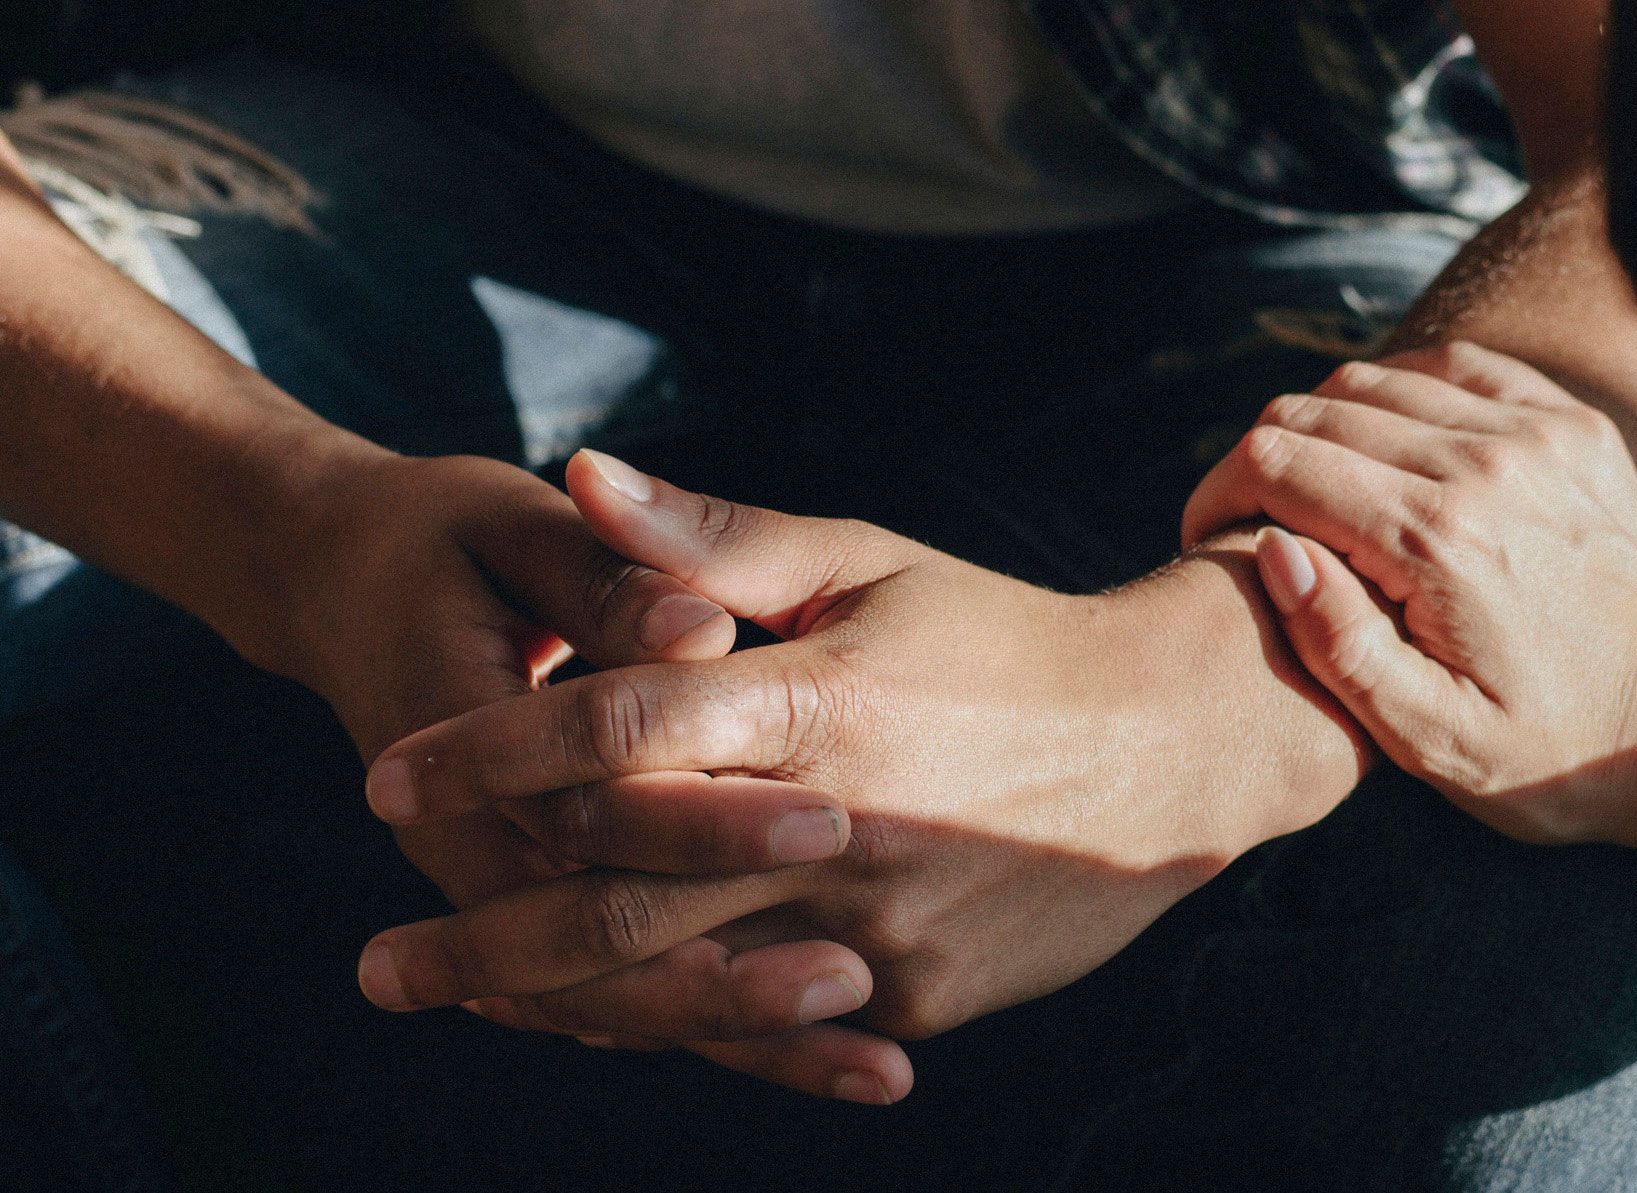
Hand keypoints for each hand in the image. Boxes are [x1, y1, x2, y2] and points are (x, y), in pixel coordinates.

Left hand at [353, 450, 1361, 1097]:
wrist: (1173, 747)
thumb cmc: (1003, 638)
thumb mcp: (870, 564)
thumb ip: (717, 540)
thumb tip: (584, 472)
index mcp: (820, 700)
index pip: (616, 732)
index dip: (489, 753)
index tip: (386, 778)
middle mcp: (840, 826)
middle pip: (621, 897)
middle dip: (484, 937)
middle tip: (379, 966)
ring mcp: (881, 926)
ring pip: (684, 985)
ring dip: (557, 1003)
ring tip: (463, 1002)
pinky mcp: (917, 995)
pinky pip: (772, 1023)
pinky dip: (682, 1025)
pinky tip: (601, 1026)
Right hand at [1181, 343, 1636, 852]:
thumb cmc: (1550, 757)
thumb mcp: (1429, 739)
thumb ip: (1338, 645)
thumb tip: (1274, 550)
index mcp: (1435, 540)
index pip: (1278, 463)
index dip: (1218, 493)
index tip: (1207, 541)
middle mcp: (1484, 464)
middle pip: (1317, 410)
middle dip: (1260, 461)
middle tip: (1251, 524)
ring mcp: (1536, 433)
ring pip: (1378, 379)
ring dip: (1326, 427)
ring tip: (1317, 496)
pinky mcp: (1571, 425)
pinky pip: (1457, 368)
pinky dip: (1403, 393)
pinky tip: (1391, 451)